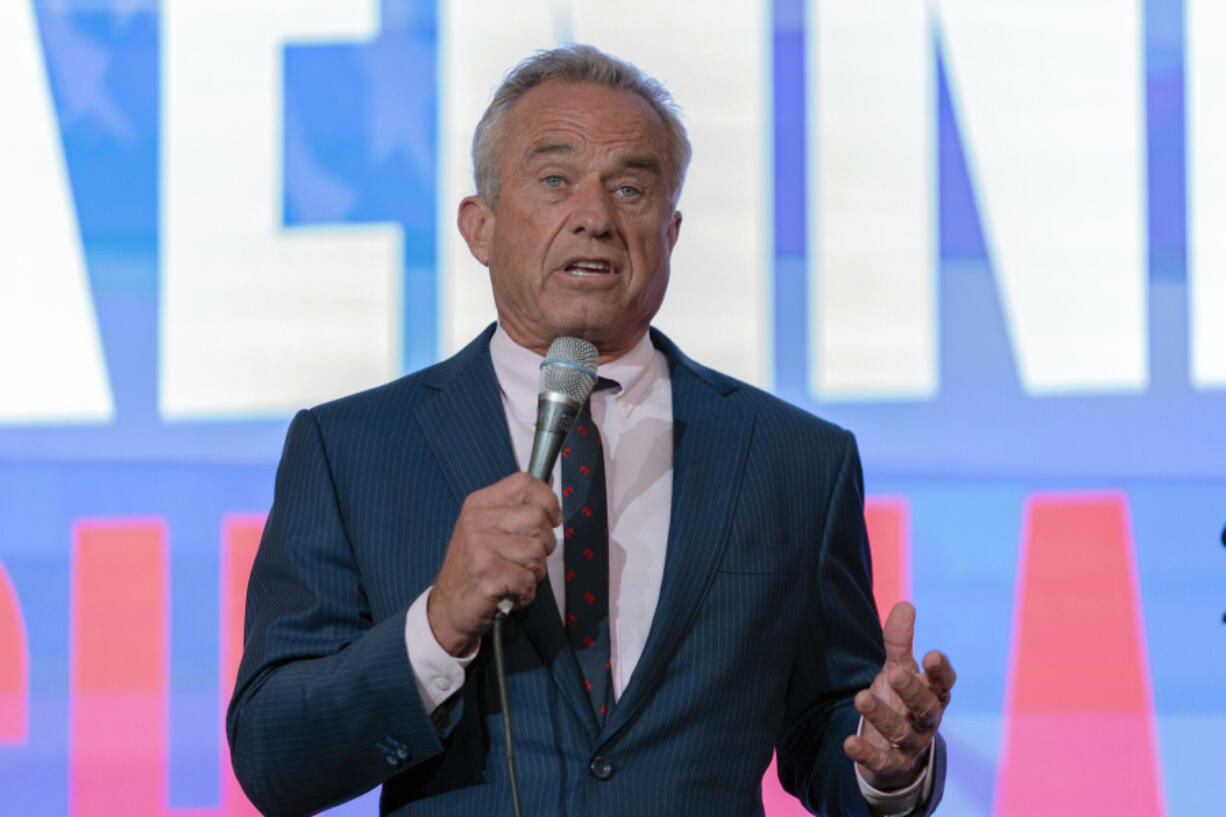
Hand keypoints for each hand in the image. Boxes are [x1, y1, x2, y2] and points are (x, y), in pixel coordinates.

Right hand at [428, 472, 561, 655]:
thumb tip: (549, 480)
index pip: (525, 482)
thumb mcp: (487, 528)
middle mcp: (477, 521)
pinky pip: (528, 580)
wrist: (447, 609)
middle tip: (525, 560)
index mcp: (480, 504)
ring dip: (534, 572)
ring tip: (514, 577)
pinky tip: (510, 594)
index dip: (548, 501)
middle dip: (544, 545)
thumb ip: (517, 506)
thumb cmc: (472, 569)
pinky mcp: (487, 574)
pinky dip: (526, 593)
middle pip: (538, 518)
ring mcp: (480, 547)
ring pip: (537, 552)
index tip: (550, 520)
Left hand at [843, 601, 955, 790]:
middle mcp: (926, 721)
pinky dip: (865, 753)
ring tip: (861, 697)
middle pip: (926, 708)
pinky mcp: (891, 765)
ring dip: (882, 715)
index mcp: (932, 695)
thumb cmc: (901, 700)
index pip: (944, 683)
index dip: (941, 671)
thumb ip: (900, 642)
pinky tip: (848, 743)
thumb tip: (905, 604)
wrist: (896, 752)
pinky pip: (880, 761)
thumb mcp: (899, 668)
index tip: (932, 655)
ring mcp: (910, 745)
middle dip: (912, 690)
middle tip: (894, 673)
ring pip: (901, 732)